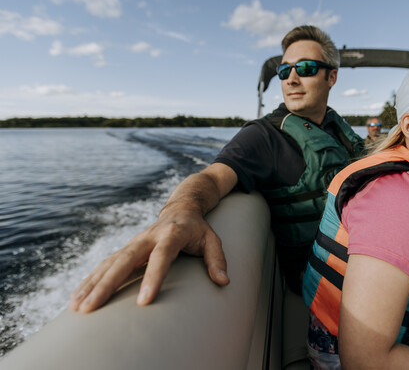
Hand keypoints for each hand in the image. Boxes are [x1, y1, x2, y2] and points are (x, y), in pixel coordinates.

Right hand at [68, 210, 228, 312]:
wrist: (181, 208)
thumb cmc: (198, 229)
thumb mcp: (212, 240)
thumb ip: (217, 259)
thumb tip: (224, 281)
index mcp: (171, 234)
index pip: (161, 257)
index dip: (153, 278)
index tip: (144, 303)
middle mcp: (148, 237)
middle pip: (124, 260)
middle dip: (106, 285)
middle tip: (91, 308)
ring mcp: (134, 243)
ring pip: (109, 263)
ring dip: (91, 285)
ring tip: (77, 307)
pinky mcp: (126, 249)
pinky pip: (105, 265)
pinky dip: (90, 281)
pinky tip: (77, 298)